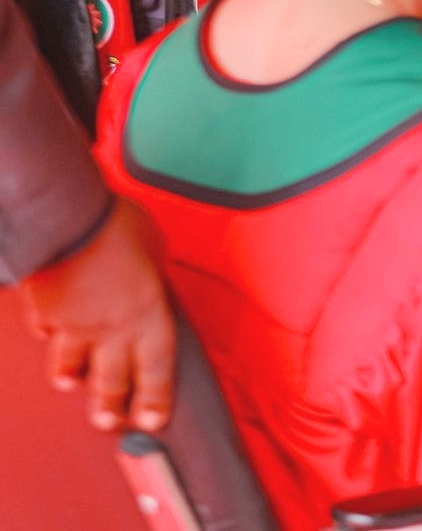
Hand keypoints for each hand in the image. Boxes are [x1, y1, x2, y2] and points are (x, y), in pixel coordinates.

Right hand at [20, 200, 176, 433]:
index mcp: (148, 315)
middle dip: (111, 407)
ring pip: (72, 367)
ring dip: (74, 379)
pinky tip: (52, 329)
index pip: (156, 369)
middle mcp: (112, 330)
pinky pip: (48, 332)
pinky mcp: (43, 316)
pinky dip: (51, 333)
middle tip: (111, 423)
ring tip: (74, 386)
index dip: (155, 399)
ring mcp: (73, 327)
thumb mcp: (155, 251)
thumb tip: (149, 289)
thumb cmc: (118, 227)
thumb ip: (152, 281)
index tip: (153, 422)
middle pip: (112, 381)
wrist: (66, 220)